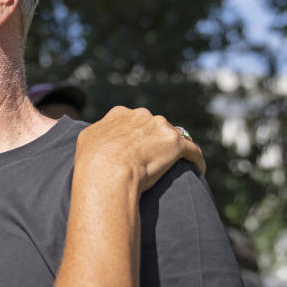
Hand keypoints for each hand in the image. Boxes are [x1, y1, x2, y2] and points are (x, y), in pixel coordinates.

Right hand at [76, 106, 204, 194]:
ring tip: (177, 166)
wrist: (107, 173)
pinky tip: (198, 170)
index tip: (137, 148)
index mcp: (120, 114)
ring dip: (174, 149)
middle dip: (156, 139)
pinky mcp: (178, 143)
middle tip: (155, 159)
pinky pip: (193, 151)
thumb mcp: (87, 139)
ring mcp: (160, 127)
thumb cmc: (92, 162)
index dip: (136, 134)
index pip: (133, 120)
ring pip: (173, 136)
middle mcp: (141, 115)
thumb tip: (102, 135)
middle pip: (155, 126)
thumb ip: (99, 132)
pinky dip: (196, 160)